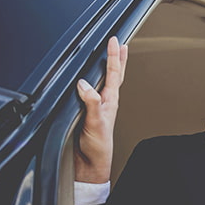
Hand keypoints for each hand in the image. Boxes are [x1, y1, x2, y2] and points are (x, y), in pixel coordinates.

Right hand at [74, 36, 127, 183]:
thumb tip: (84, 84)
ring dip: (111, 66)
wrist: (92, 163)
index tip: (114, 41)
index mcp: (110, 101)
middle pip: (115, 74)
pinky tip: (94, 79)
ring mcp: (100, 106)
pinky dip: (97, 80)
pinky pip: (95, 91)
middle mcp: (107, 101)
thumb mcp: (95, 123)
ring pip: (107, 82)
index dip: (113, 56)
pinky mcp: (91, 112)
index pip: (112, 73)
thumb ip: (90, 103)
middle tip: (120, 42)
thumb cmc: (97, 146)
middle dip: (117, 57)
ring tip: (114, 54)